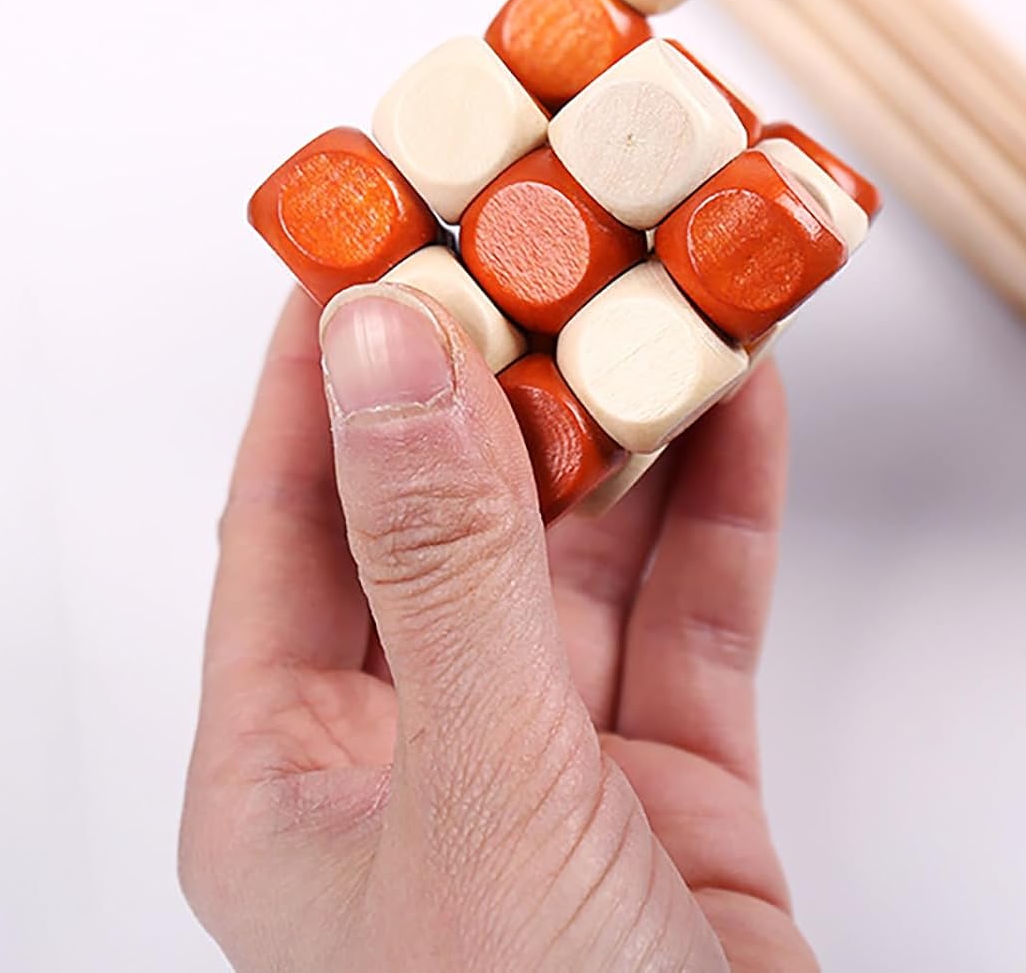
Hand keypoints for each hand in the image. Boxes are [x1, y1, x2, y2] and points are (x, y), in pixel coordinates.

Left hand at [180, 286, 814, 971]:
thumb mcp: (475, 791)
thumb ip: (445, 566)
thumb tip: (389, 354)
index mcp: (290, 780)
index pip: (287, 518)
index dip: (327, 368)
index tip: (374, 234)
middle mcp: (412, 759)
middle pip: (446, 519)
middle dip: (502, 379)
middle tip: (545, 244)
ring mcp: (549, 771)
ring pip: (582, 556)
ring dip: (627, 431)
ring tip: (659, 301)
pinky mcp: (676, 789)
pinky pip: (692, 615)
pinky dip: (721, 508)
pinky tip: (739, 406)